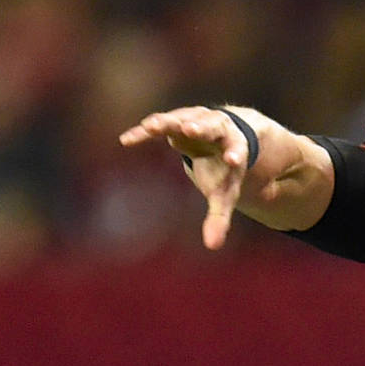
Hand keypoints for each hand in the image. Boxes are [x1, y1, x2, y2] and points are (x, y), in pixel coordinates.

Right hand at [117, 106, 252, 249]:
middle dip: (200, 128)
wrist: (222, 138)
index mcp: (235, 145)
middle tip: (190, 129)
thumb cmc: (224, 170)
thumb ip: (220, 218)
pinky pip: (160, 124)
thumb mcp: (225, 193)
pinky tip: (126, 139)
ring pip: (181, 119)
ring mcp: (196, 120)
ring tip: (151, 126)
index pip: (237, 149)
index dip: (234, 154)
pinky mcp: (177, 119)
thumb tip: (212, 246)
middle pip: (210, 125)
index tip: (232, 160)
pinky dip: (144, 132)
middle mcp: (217, 128)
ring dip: (167, 122)